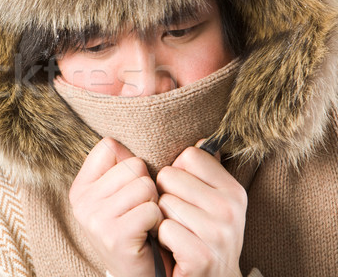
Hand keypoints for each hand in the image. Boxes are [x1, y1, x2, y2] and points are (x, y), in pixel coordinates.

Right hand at [69, 137, 166, 276]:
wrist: (138, 274)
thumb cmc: (135, 227)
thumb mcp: (120, 194)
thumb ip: (120, 164)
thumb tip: (118, 139)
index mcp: (81, 187)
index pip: (109, 146)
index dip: (129, 164)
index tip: (128, 189)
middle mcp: (82, 202)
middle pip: (133, 165)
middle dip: (147, 186)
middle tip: (140, 210)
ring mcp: (95, 220)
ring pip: (145, 185)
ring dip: (154, 204)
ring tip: (145, 222)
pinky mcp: (115, 236)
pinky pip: (152, 209)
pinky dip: (158, 221)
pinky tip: (149, 234)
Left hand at [156, 143, 246, 275]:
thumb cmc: (204, 236)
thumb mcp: (213, 201)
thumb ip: (207, 170)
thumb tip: (202, 138)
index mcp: (233, 190)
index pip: (189, 155)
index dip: (176, 174)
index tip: (185, 195)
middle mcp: (231, 209)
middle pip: (169, 176)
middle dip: (165, 196)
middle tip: (179, 218)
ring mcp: (219, 233)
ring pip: (162, 203)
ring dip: (161, 219)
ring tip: (178, 233)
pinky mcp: (202, 256)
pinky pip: (163, 228)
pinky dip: (161, 239)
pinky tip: (175, 248)